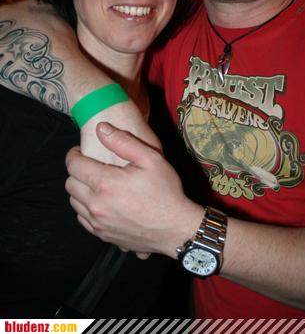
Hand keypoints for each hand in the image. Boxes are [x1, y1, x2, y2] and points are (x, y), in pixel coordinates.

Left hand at [66, 122, 202, 256]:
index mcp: (105, 183)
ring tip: (97, 182)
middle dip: (77, 171)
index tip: (80, 151)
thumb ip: (123, 141)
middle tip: (91, 165)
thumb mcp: (151, 158)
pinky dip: (87, 207)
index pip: (73, 165)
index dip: (74, 154)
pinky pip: (83, 218)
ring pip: (74, 203)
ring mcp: (98, 223)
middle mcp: (96, 205)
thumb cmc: (165, 192)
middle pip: (70, 184)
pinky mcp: (102, 235)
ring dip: (81, 190)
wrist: (175, 229)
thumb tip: (101, 127)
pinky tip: (103, 201)